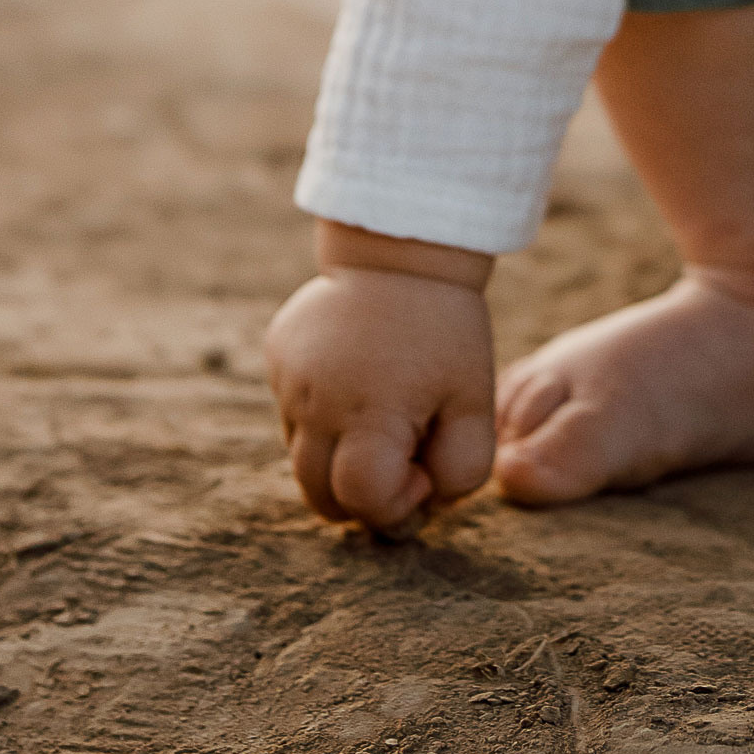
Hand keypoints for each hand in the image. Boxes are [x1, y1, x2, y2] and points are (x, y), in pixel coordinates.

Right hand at [265, 226, 497, 530]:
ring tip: (385, 411)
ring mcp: (288, 380)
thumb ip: (461, 469)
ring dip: (341, 457)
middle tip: (403, 459)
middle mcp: (316, 403)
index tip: (424, 470)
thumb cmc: (447, 330)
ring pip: (302, 459)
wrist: (404, 247)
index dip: (396, 505)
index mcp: (368, 414)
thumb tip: (422, 501)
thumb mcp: (475, 401)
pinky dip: (323, 417)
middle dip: (362, 498)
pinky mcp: (277, 359)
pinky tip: (359, 377)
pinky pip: (292, 415)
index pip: (361, 501)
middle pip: (319, 497)